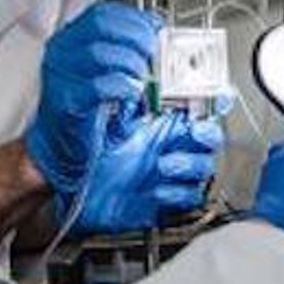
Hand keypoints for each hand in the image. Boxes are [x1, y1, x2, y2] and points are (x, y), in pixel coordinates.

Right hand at [25, 3, 160, 195]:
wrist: (60, 149)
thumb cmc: (86, 111)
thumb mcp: (106, 73)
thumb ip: (127, 53)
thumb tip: (158, 38)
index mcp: (70, 39)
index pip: (103, 12)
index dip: (134, 17)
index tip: (156, 27)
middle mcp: (61, 53)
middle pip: (101, 26)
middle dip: (136, 34)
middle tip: (154, 50)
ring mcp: (59, 76)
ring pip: (99, 53)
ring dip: (132, 62)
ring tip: (144, 76)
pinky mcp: (65, 102)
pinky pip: (98, 87)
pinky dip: (123, 87)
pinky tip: (133, 94)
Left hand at [63, 109, 222, 234]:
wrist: (66, 185)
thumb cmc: (80, 148)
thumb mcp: (100, 118)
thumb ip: (123, 105)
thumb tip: (135, 84)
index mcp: (157, 120)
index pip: (196, 107)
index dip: (213, 101)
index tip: (217, 97)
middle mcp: (167, 144)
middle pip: (209, 137)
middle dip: (207, 134)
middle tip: (193, 132)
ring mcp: (168, 173)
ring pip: (203, 167)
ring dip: (189, 165)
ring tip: (163, 164)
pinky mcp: (163, 199)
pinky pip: (188, 198)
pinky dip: (176, 194)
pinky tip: (156, 190)